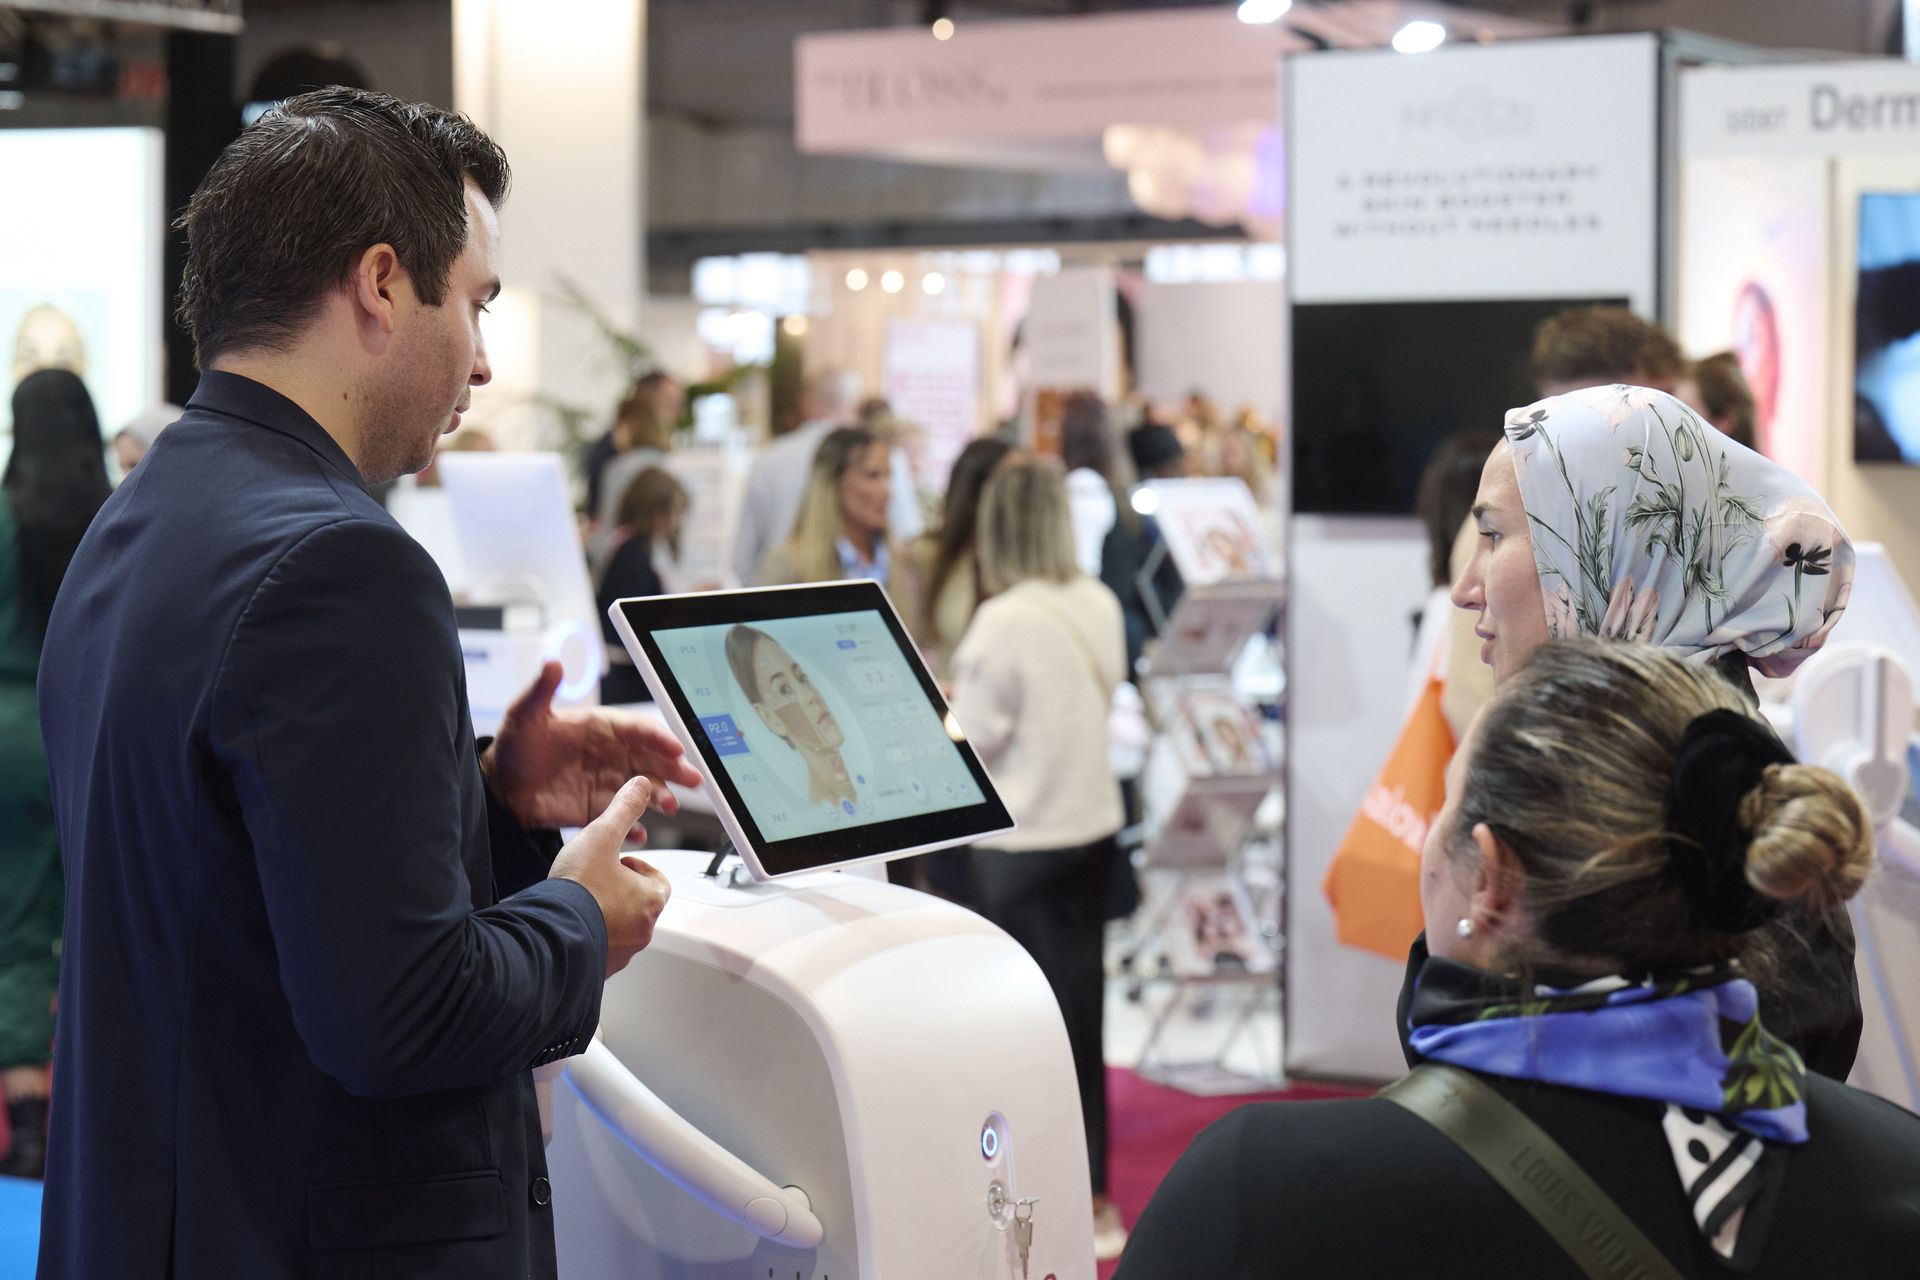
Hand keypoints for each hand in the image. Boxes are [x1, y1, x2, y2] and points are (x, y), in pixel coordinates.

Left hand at [483, 661, 702, 829]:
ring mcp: (606, 782)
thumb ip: (542, 689)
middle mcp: (609, 754)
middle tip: (692, 778)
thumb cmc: (512, 746)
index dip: (658, 737)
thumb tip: (553, 661)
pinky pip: (622, 817)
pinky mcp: (597, 809)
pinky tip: (642, 833)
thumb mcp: (524, 714)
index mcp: (600, 727)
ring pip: (643, 787)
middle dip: (674, 767)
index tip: (676, 746)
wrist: (499, 788)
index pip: (637, 729)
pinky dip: (634, 826)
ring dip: (660, 795)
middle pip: (650, 758)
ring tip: (669, 804)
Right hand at [549, 777, 671, 977]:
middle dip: (619, 889)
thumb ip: (623, 810)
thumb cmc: (577, 891)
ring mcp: (622, 952)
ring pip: (620, 926)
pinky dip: (590, 934)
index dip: (635, 865)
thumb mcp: (601, 837)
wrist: (546, 935)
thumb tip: (640, 787)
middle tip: (594, 879)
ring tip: (581, 900)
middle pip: (639, 902)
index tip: (616, 862)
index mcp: (651, 900)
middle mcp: (642, 930)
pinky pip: (600, 947)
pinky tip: (571, 921)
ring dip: (605, 912)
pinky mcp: (599, 967)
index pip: (657, 878)